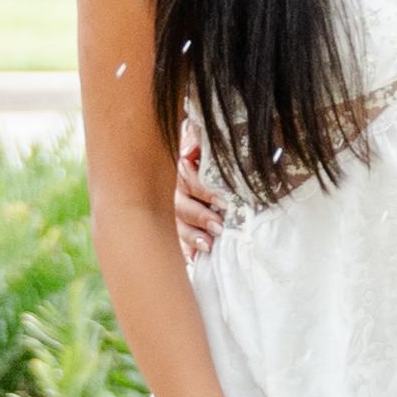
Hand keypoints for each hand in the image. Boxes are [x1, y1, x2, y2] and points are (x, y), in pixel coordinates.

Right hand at [173, 122, 228, 263]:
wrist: (193, 152)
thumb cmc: (207, 148)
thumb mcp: (204, 136)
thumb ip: (197, 138)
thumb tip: (190, 149)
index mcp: (182, 168)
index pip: (191, 181)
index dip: (206, 192)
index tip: (223, 202)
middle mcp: (174, 190)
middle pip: (183, 206)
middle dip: (201, 218)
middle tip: (219, 226)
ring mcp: (174, 208)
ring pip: (178, 225)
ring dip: (192, 236)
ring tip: (208, 246)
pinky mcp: (177, 223)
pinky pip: (177, 238)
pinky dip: (185, 249)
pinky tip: (193, 260)